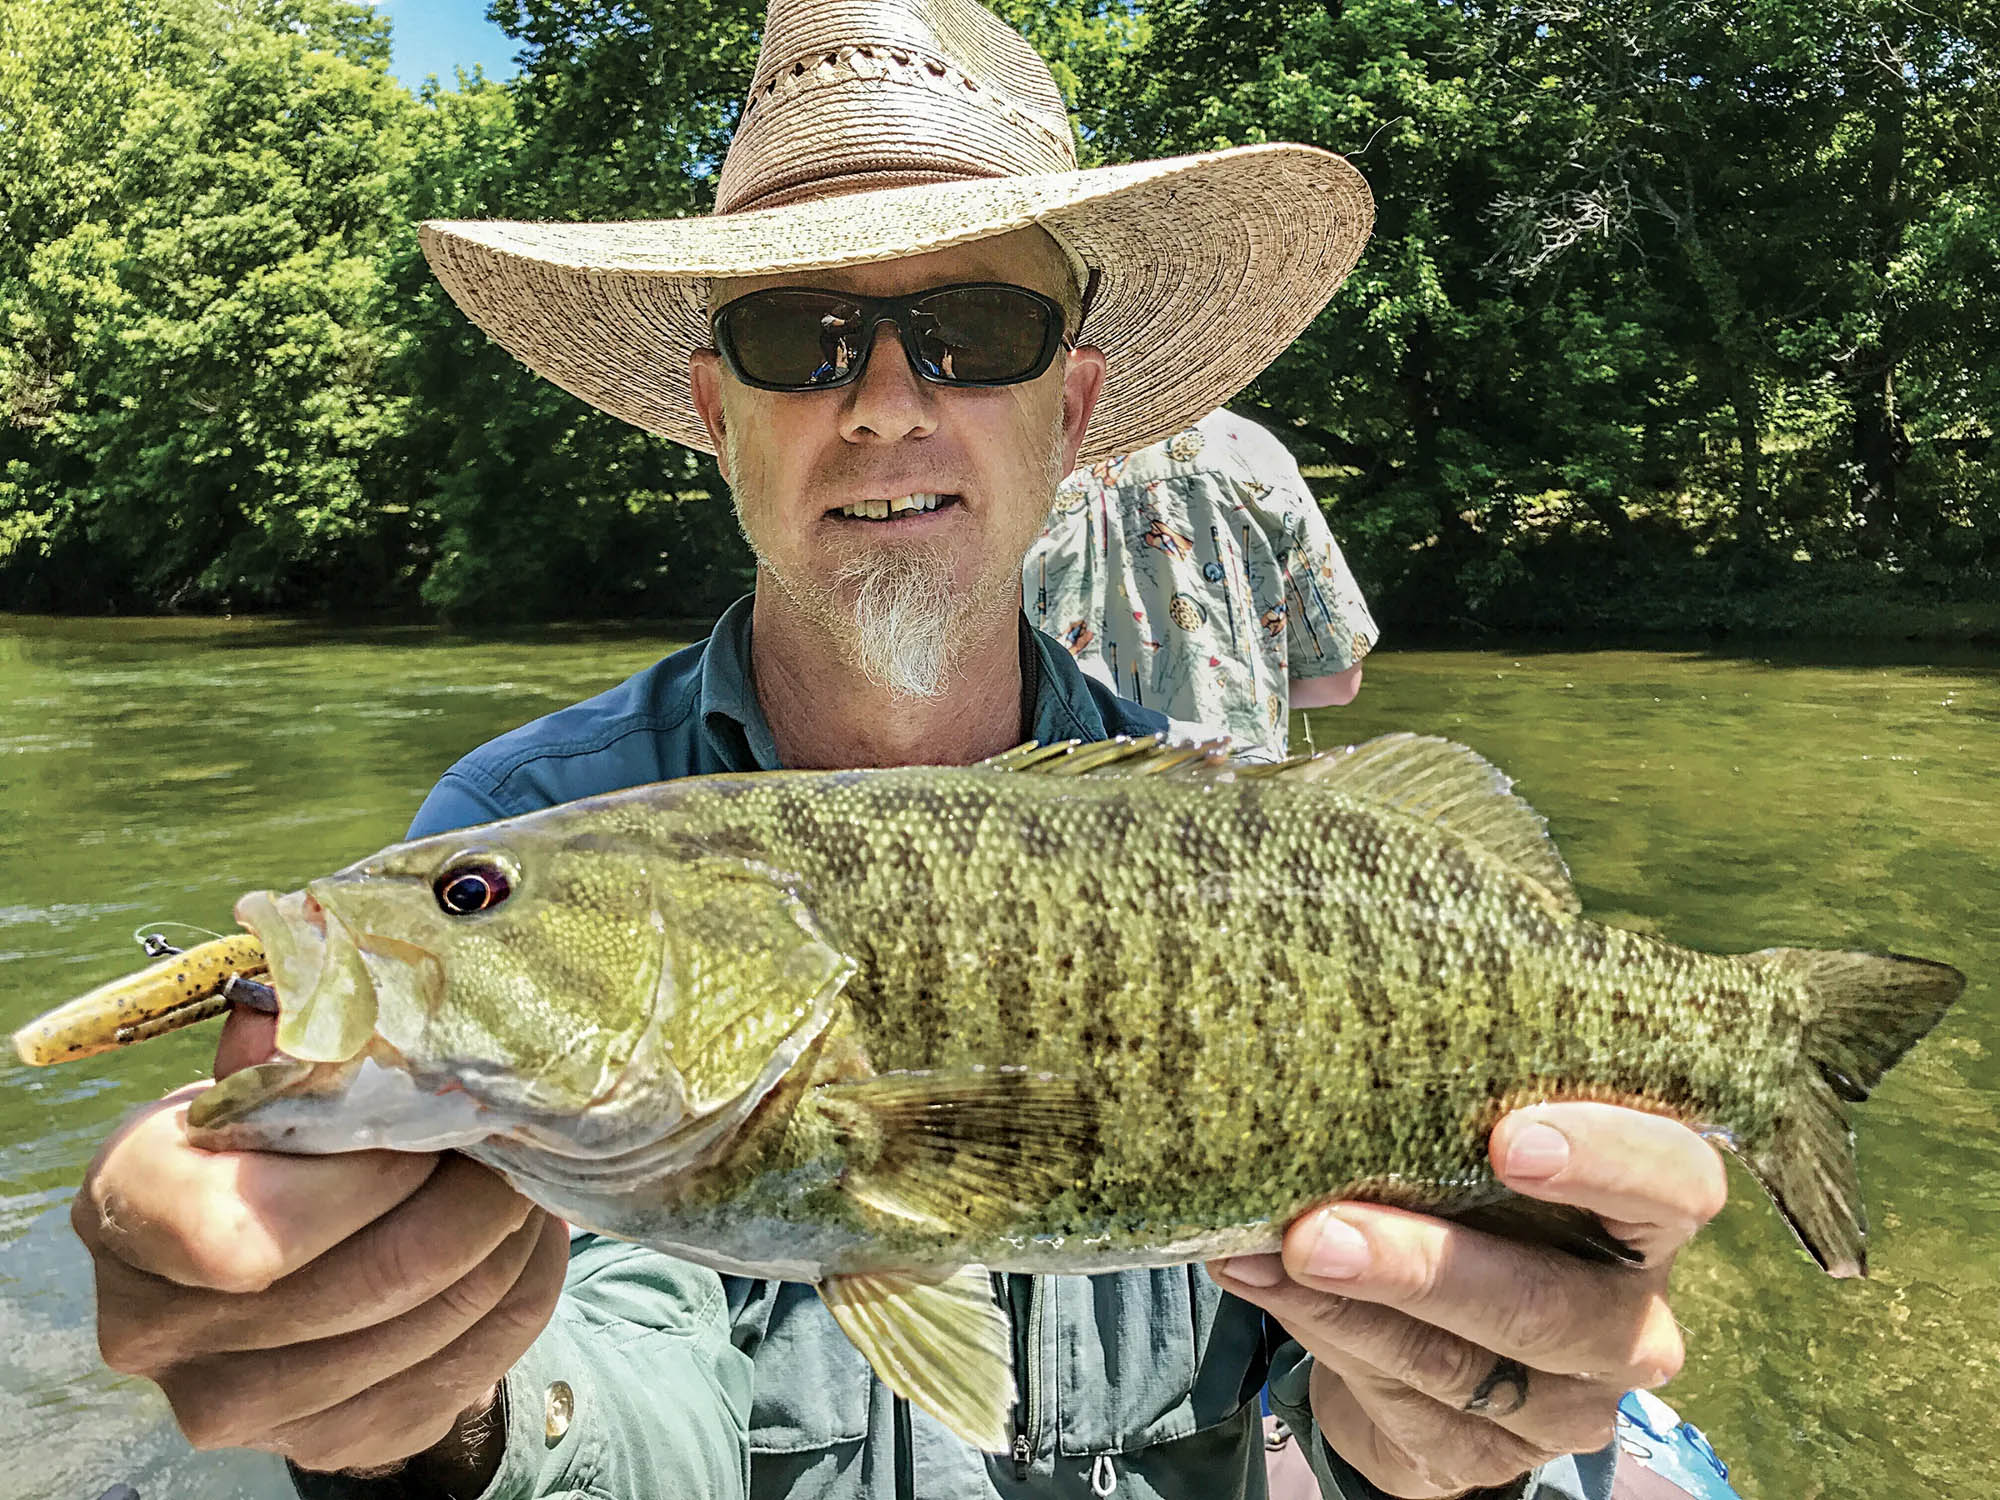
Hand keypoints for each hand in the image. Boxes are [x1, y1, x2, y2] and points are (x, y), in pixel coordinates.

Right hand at [74, 1009, 567, 1475]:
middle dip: (477, 1193)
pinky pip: (467, 1365)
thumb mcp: (267, 1076)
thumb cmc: (272, 1144)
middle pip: (377, 1274)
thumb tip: (378, 981)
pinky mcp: (333, 1443)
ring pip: (435, 1319)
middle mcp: (161, 1330)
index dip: (370, 1177)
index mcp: (129, 1209)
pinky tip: (527, 1241)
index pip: (245, 1231)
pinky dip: (521, 1294)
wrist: (275, 1268)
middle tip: (524, 1137)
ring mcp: (243, 1405)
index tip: (436, 1118)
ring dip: (511, 1238)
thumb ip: (309, 1036)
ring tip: (531, 1177)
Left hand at [1212, 1103, 1726, 1498]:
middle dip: (1426, 1266)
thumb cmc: (1458, 1200)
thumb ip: (1436, 1115)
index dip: (1606, 1159)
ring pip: (1463, 1366)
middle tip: (1320, 1230)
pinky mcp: (1497, 1456)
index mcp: (1648, 1213)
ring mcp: (1571, 1400)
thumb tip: (1322, 1067)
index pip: (1675, 1181)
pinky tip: (1267, 1286)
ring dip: (1348, 1306)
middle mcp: (1630, 1316)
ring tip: (1268, 1254)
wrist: (1429, 1340)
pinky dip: (1324, 1335)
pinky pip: (1405, 1404)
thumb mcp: (1464, 1150)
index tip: (1508, 1140)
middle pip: (1554, 1305)